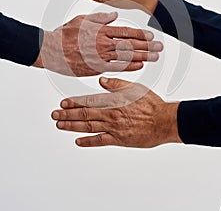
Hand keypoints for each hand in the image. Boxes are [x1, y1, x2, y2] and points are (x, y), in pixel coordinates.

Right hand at [33, 12, 162, 76]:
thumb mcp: (82, 19)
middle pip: (130, 44)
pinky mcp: (96, 67)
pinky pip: (116, 67)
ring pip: (126, 56)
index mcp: (101, 30)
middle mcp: (103, 43)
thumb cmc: (64, 34)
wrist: (50, 49)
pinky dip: (128, 66)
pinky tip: (139, 65)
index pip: (126, 32)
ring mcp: (100, 56)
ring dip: (143, 56)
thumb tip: (114, 15)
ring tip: (155, 56)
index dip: (140, 34)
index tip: (152, 35)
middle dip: (147, 45)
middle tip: (160, 47)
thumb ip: (99, 17)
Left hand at [51, 77, 180, 147]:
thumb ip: (117, 84)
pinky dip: (87, 141)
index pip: (88, 101)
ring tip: (60, 125)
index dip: (74, 103)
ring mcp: (113, 128)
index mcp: (113, 101)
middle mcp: (110, 115)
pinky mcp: (119, 140)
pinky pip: (99, 141)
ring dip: (72, 126)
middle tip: (54, 115)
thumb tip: (102, 81)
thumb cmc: (151, 103)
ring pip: (88, 127)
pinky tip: (78, 141)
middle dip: (67, 114)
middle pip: (84, 115)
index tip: (63, 103)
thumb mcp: (134, 87)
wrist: (163, 121)